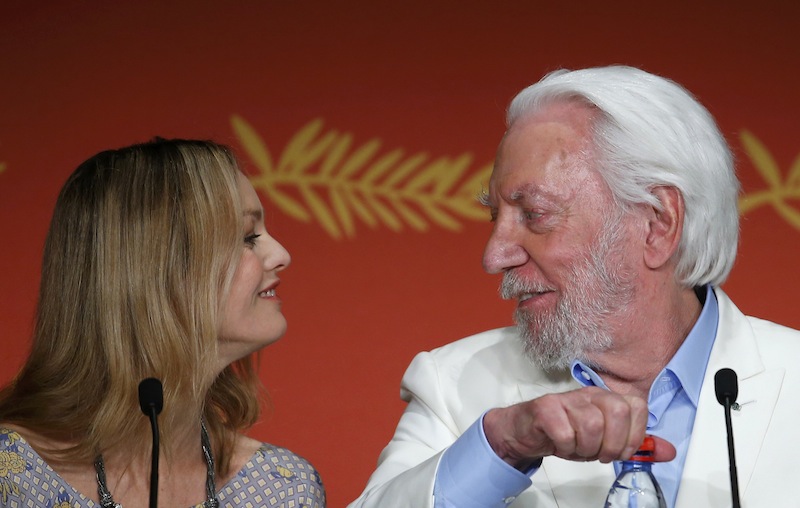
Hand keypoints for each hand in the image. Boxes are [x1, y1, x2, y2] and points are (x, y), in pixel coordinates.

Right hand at [483, 386, 675, 469]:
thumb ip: (635, 444)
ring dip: (586, 448)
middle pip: (616, 412)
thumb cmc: (564, 432)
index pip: (637, 406)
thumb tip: (668, 451)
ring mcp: (567, 399)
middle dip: (612, 444)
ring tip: (577, 448)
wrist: (525, 430)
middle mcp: (589, 395)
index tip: (622, 449)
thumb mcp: (604, 441)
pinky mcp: (545, 408)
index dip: (635, 434)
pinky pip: (564, 432)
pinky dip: (564, 446)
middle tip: (600, 453)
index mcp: (607, 398)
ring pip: (591, 425)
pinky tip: (561, 444)